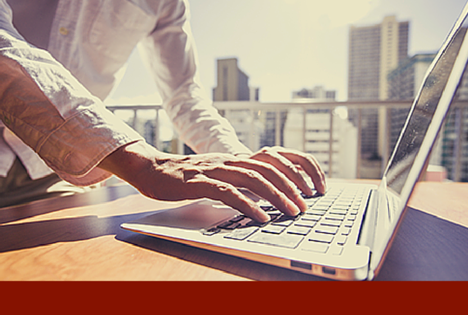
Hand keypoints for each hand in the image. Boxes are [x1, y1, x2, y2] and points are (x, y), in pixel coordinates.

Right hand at [98, 142, 325, 222]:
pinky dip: (248, 205)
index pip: (276, 158)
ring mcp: (215, 169)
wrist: (153, 169)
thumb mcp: (221, 174)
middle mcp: (230, 159)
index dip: (298, 169)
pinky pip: (228, 193)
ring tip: (291, 211)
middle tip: (306, 206)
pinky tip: (260, 217)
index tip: (315, 187)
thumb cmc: (188, 176)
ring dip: (276, 196)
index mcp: (238, 157)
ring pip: (254, 178)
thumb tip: (268, 195)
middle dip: (292, 187)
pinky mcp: (199, 182)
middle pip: (269, 168)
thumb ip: (242, 179)